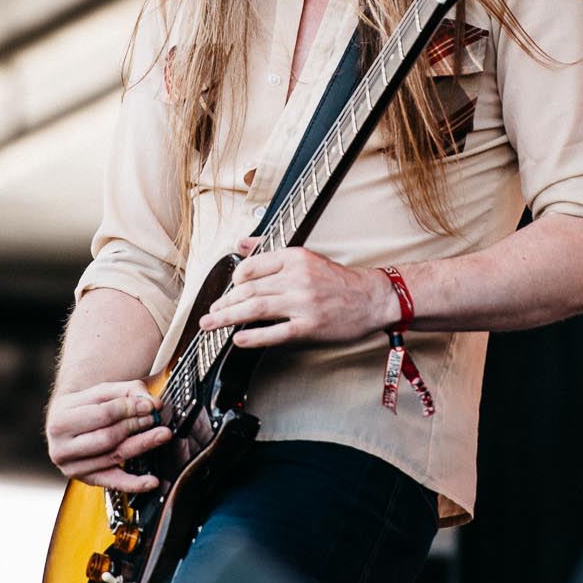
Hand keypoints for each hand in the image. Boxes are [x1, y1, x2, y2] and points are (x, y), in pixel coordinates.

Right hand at [46, 381, 171, 491]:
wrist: (66, 425)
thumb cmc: (86, 406)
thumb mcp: (101, 392)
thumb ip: (127, 391)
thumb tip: (153, 403)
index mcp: (60, 420)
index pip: (103, 414)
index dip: (130, 409)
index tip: (150, 405)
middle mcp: (61, 447)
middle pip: (108, 437)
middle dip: (135, 426)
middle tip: (155, 419)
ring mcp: (72, 467)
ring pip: (114, 456)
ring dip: (142, 444)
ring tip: (162, 435)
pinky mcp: (86, 479)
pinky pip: (114, 482)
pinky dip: (135, 483)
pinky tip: (152, 481)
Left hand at [197, 239, 401, 348]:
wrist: (373, 298)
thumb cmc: (339, 280)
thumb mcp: (307, 256)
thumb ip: (270, 251)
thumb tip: (240, 242)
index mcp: (295, 258)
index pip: (251, 267)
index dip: (234, 280)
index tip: (228, 290)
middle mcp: (297, 278)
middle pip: (248, 290)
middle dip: (224, 303)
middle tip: (210, 314)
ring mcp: (303, 303)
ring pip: (255, 309)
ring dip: (228, 318)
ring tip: (213, 324)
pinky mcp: (309, 326)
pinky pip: (275, 332)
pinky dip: (253, 337)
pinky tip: (239, 339)